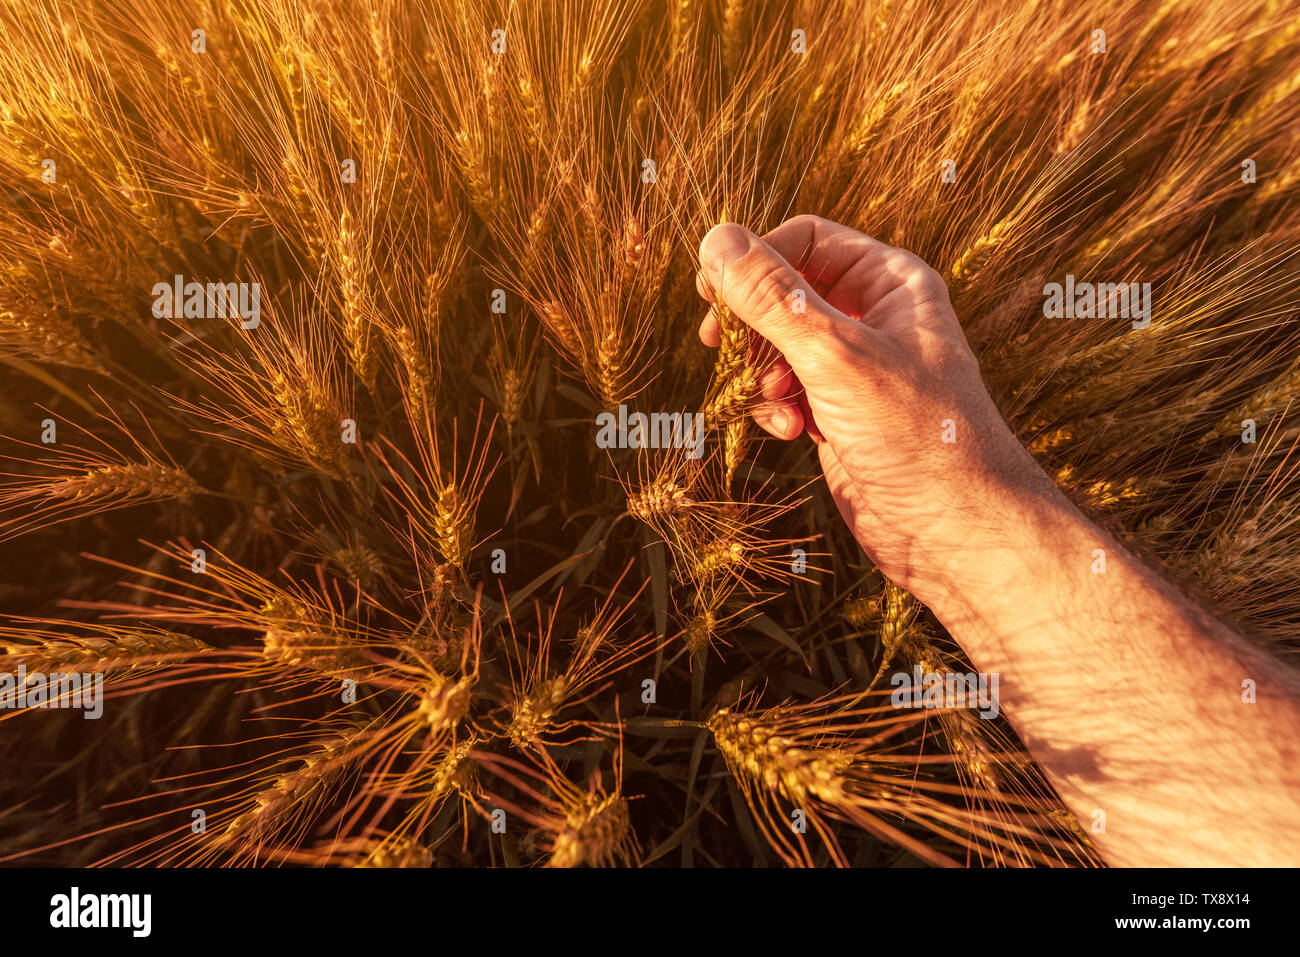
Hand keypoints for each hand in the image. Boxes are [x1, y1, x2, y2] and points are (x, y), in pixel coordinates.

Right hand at [696, 216, 1056, 604]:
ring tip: (775, 400)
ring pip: (777, 347)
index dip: (755, 260)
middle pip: (784, 294)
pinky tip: (789, 432)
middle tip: (720, 345)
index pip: (806, 240)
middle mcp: (874, 318)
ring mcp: (854, 370)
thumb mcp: (836, 354)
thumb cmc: (917, 434)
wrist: (952, 530)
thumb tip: (717, 239)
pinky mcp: (838, 416)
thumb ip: (774, 297)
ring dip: (760, 373)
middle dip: (752, 324)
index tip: (711, 292)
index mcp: (891, 283)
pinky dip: (774, 409)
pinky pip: (783, 393)